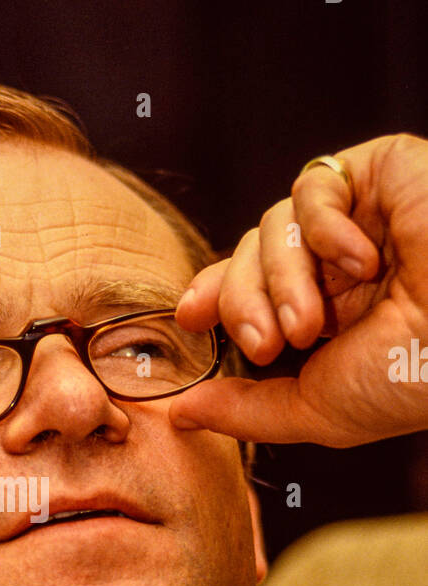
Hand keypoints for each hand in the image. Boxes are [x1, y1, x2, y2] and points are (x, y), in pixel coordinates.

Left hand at [170, 133, 427, 445]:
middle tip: (267, 342)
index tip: (190, 317)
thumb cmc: (411, 377)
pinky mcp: (382, 171)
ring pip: (273, 224)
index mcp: (333, 309)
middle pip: (250, 255)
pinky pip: (313, 182)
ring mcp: (362, 216)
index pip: (252, 284)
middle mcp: (343, 261)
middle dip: (244, 302)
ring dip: (283, 280)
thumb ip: (246, 410)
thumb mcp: (316, 408)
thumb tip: (180, 414)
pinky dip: (325, 227)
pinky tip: (362, 262)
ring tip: (313, 323)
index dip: (215, 293)